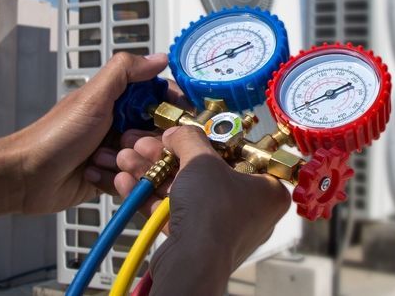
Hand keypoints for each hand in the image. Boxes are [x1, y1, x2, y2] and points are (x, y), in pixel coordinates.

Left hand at [3, 52, 169, 214]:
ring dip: (128, 163)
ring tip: (101, 160)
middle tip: (126, 144)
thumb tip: (159, 58)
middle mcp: (118, 124)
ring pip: (147, 161)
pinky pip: (131, 182)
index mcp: (117, 100)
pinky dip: (117, 181)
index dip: (172, 106)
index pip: (159, 97)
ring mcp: (115, 152)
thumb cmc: (55, 135)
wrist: (26, 176)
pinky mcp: (110, 178)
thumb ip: (125, 72)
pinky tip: (94, 176)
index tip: (183, 117)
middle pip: (158, 133)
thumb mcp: (93, 97)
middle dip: (146, 143)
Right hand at [114, 126, 290, 293]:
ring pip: (184, 191)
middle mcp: (250, 210)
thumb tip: (177, 133)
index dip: (209, 139)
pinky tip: (126, 182)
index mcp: (267, 190)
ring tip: (127, 159)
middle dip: (167, 156)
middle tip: (146, 144)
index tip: (186, 131)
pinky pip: (174, 213)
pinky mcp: (198, 242)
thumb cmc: (213, 212)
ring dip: (153, 173)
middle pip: (204, 171)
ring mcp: (222, 227)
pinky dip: (151, 197)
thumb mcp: (201, 160)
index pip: (239, 154)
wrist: (193, 262)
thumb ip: (189, 138)